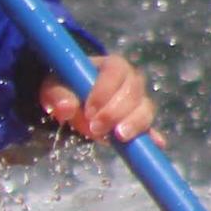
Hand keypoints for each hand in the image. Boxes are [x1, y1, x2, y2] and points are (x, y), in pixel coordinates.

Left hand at [40, 53, 156, 144]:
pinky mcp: (139, 121)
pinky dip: (152, 137)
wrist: (75, 98)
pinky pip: (150, 128)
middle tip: (96, 128)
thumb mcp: (55, 88)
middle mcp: (130, 80)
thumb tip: (66, 108)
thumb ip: (58, 96)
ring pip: (145, 109)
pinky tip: (156, 144)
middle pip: (133, 91)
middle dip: (115, 111)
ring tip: (118, 137)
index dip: (104, 91)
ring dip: (134, 123)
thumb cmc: (66, 87)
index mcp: (111, 65)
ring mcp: (138, 101)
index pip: (115, 71)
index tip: (89, 111)